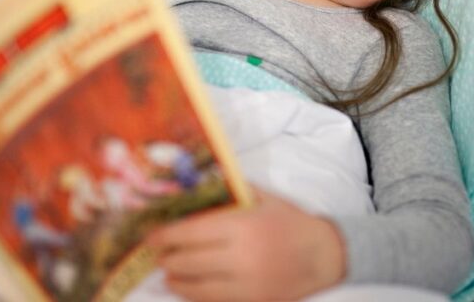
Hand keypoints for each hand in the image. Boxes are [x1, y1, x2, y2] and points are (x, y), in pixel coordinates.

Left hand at [148, 185, 345, 300]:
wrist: (324, 256)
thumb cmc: (291, 223)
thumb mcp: (264, 199)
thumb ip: (233, 191)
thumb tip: (198, 184)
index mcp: (242, 226)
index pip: (189, 233)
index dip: (164, 236)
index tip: (150, 236)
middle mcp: (240, 257)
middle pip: (186, 261)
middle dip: (166, 258)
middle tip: (157, 253)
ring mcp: (245, 284)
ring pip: (194, 286)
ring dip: (174, 279)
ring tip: (167, 272)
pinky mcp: (250, 301)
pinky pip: (210, 301)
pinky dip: (192, 294)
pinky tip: (185, 286)